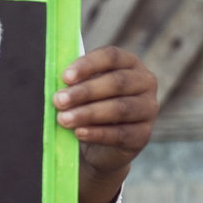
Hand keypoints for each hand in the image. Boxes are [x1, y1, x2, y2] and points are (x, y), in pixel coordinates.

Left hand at [53, 45, 158, 202]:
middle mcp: (145, 82)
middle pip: (116, 83)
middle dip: (84, 92)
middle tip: (58, 100)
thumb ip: (75, 82)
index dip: (87, 65)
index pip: (111, 56)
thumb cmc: (91, 106)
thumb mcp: (84, 90)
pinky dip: (97, 133)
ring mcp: (148, 109)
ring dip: (88, 113)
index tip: (65, 77)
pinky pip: (120, 133)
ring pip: (119, 108)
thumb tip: (53, 79)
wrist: (103, 145)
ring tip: (64, 119)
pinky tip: (79, 133)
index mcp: (130, 63)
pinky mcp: (144, 135)